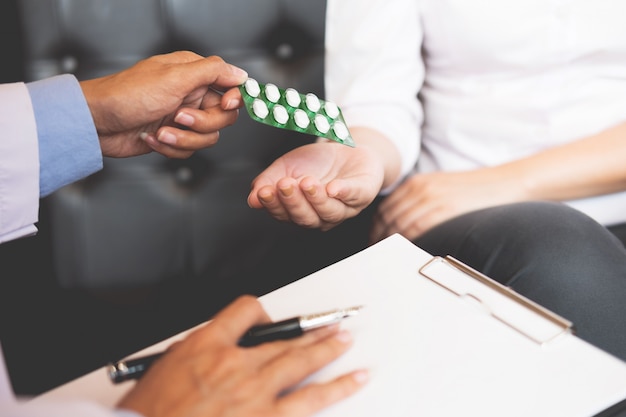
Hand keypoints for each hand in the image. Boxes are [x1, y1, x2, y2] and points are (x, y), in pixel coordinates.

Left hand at [80, 51, 247, 158]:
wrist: (97, 123)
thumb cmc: (127, 96)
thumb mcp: (174, 78)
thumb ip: (212, 72)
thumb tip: (241, 73)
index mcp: (194, 74)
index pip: (231, 86)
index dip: (234, 99)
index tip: (225, 105)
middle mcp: (191, 94)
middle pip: (223, 117)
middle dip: (201, 123)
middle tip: (178, 117)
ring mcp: (182, 117)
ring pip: (208, 137)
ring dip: (183, 139)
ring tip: (161, 132)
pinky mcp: (173, 137)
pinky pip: (189, 151)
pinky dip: (171, 148)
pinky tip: (151, 138)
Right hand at [117, 295, 367, 416]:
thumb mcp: (158, 373)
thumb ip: (194, 356)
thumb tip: (214, 351)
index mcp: (205, 347)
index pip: (244, 311)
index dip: (260, 311)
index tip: (270, 318)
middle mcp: (235, 365)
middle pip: (283, 338)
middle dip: (311, 331)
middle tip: (331, 325)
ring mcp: (255, 395)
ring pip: (302, 365)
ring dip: (329, 351)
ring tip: (346, 342)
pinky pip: (310, 403)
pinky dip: (335, 391)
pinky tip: (353, 383)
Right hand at [247, 141, 383, 230]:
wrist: (347, 149)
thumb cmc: (316, 164)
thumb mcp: (286, 167)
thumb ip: (268, 182)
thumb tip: (252, 199)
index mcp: (300, 211)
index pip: (284, 214)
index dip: (273, 205)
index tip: (264, 192)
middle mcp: (321, 216)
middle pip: (306, 218)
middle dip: (294, 202)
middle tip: (284, 184)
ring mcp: (344, 208)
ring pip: (329, 212)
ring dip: (316, 198)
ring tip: (306, 182)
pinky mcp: (363, 195)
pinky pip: (354, 196)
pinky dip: (343, 193)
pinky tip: (333, 188)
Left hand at [370, 168, 522, 242]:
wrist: (508, 183)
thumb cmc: (477, 191)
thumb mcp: (442, 188)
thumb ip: (421, 200)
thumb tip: (402, 223)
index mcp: (418, 183)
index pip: (385, 208)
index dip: (375, 227)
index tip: (373, 241)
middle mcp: (421, 188)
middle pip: (388, 217)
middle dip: (378, 237)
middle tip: (375, 254)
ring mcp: (432, 198)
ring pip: (399, 224)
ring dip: (389, 242)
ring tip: (386, 257)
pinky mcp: (445, 210)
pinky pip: (416, 229)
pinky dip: (406, 241)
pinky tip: (405, 252)